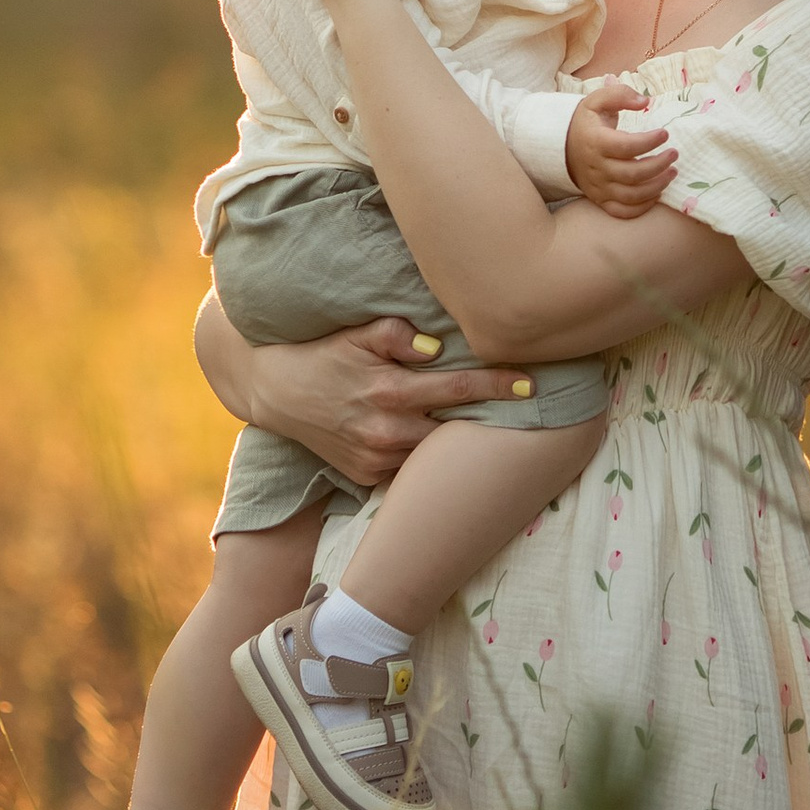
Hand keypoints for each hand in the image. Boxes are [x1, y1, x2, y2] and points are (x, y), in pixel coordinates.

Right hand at [242, 317, 527, 490]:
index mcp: (390, 390)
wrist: (276, 391)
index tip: (533, 385)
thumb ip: (396, 334)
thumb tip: (435, 348)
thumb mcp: (356, 332)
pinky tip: (435, 439)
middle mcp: (387, 430)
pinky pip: (410, 468)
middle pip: (456, 428)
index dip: (499, 386)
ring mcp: (377, 459)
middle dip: (487, 419)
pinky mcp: (368, 477)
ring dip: (456, 440)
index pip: (459, 389)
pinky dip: (424, 455)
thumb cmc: (324, 353)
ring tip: (483, 426)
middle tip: (522, 405)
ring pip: (435, 453)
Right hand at [565, 76, 676, 222]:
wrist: (562, 147)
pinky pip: (623, 211)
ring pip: (631, 195)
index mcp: (596, 142)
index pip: (626, 146)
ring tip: (672, 173)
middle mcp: (596, 168)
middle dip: (659, 165)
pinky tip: (657, 193)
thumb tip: (645, 101)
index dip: (649, 142)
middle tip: (674, 154)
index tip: (665, 134)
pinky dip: (642, 207)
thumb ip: (620, 94)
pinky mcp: (600, 200)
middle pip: (632, 174)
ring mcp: (598, 187)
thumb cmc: (587, 123)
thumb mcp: (598, 101)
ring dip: (657, 186)